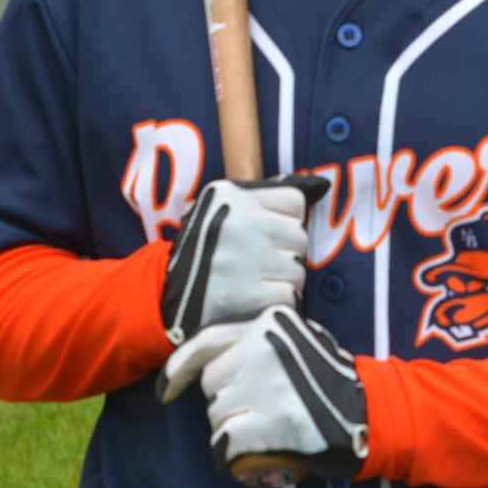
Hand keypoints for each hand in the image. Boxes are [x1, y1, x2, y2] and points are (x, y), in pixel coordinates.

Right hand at [160, 173, 328, 344]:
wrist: (165, 297)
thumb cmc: (205, 249)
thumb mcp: (223, 208)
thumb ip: (268, 196)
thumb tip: (321, 185)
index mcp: (231, 195)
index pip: (294, 203)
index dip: (284, 222)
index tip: (264, 235)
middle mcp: (236, 223)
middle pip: (299, 237)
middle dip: (285, 254)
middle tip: (259, 264)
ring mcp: (241, 260)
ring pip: (298, 270)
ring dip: (282, 281)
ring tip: (255, 283)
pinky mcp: (247, 296)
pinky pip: (289, 295)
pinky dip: (276, 302)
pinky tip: (254, 300)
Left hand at [160, 306, 368, 480]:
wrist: (371, 411)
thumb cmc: (330, 378)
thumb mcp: (298, 339)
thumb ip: (261, 338)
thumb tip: (211, 357)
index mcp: (270, 321)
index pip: (206, 342)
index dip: (178, 369)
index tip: (165, 391)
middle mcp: (265, 347)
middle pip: (211, 382)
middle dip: (224, 400)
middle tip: (253, 411)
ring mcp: (270, 384)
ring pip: (216, 413)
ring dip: (230, 428)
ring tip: (262, 428)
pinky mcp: (274, 421)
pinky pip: (226, 442)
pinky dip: (229, 454)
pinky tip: (244, 454)